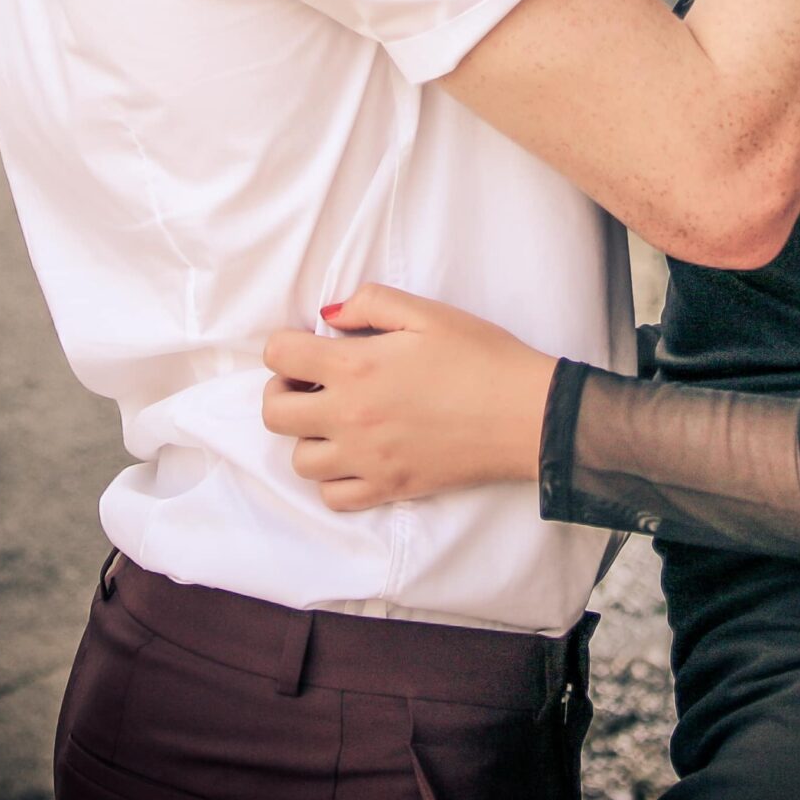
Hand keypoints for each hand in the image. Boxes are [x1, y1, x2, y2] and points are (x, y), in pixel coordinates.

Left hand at [261, 285, 557, 511]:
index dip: (286, 346)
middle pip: (275, 414)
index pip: (279, 356)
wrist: (525, 413)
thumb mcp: (428, 313)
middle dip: (284, 392)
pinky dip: (334, 479)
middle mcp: (349, 416)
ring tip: (338, 421)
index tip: (309, 347)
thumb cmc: (482, 356)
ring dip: (309, 437)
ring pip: (299, 460)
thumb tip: (329, 315)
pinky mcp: (387, 488)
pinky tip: (356, 456)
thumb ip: (371, 303)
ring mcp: (366, 459)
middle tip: (313, 383)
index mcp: (356, 366)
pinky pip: (332, 496)